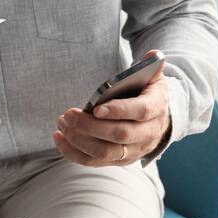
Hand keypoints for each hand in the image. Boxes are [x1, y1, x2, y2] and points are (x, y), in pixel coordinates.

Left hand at [52, 51, 170, 167]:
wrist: (158, 120)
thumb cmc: (148, 94)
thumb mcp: (153, 78)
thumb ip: (151, 66)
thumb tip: (152, 55)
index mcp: (157, 108)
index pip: (140, 112)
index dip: (118, 111)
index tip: (95, 108)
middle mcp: (148, 134)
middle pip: (120, 135)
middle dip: (90, 126)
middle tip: (68, 115)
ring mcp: (134, 150)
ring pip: (105, 152)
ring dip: (79, 140)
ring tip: (62, 123)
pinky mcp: (119, 160)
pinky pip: (94, 162)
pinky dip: (73, 152)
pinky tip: (59, 137)